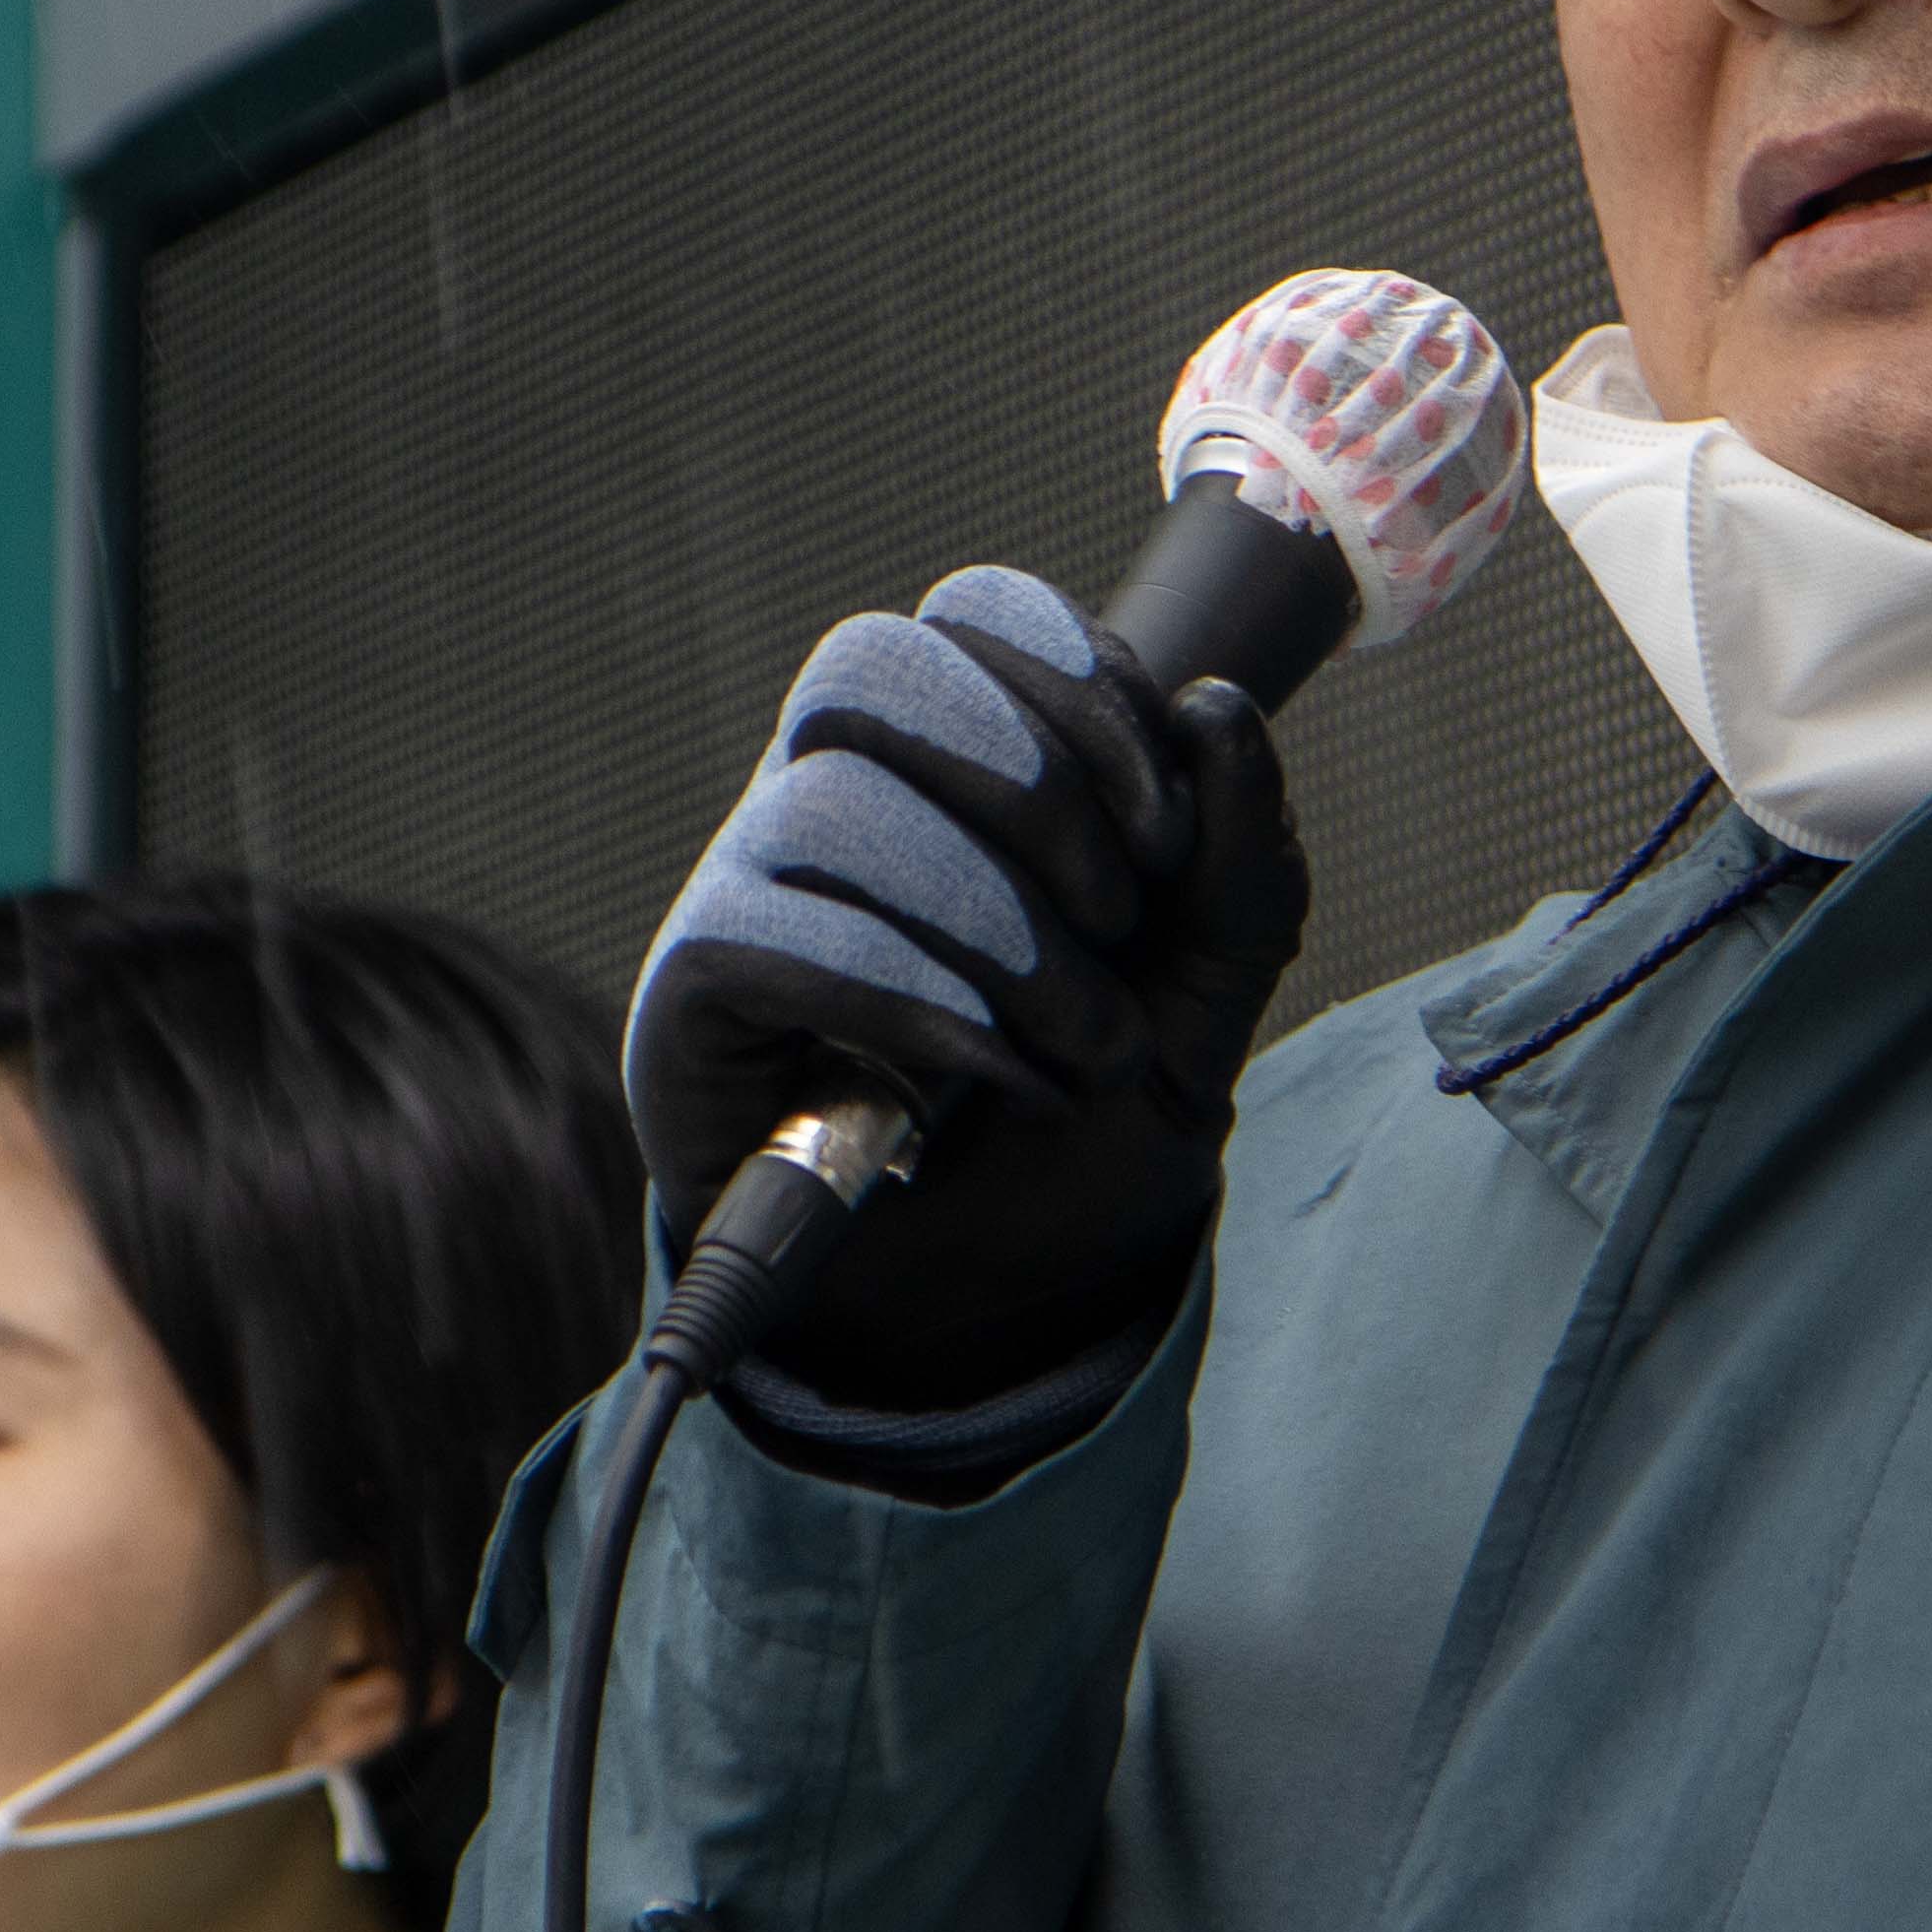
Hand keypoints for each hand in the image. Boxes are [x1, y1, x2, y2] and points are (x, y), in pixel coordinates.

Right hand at [625, 565, 1307, 1418]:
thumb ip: (1239, 872)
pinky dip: (907, 1001)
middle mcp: (832, 798)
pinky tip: (982, 1075)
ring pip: (834, 802)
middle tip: (1119, 920)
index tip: (1167, 832)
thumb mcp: (1197, 1015)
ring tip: (1070, 1048)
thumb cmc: (1070, 1137)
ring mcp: (750, 889)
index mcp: (948, 767)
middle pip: (878, 664)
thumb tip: (1224, 707)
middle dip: (1031, 782)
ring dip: (995, 929)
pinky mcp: (692, 997)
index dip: (1081, 689)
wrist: (987, 1313)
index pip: (979, 618)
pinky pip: (770, 932)